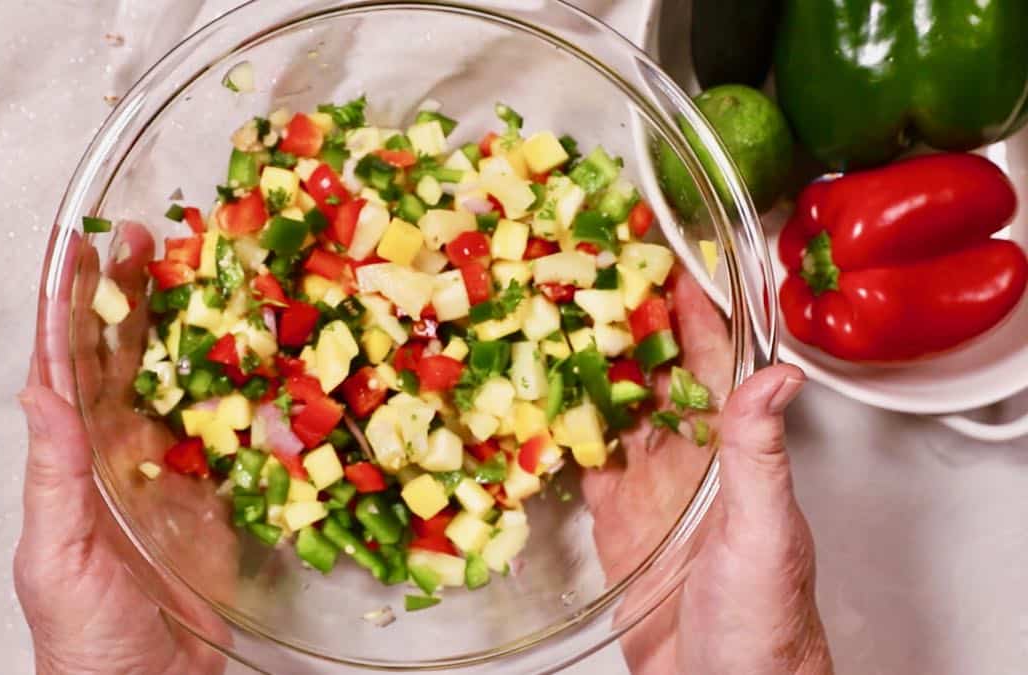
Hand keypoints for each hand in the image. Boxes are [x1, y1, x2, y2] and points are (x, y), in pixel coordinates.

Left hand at [15, 225, 226, 674]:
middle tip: (150, 237)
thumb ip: (53, 475)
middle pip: (124, 356)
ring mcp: (169, 473)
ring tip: (206, 275)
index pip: (63, 363)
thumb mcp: (56, 555)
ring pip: (179, 383)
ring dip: (191, 329)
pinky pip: (231, 435)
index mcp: (70, 460)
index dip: (68, 304)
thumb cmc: (84, 641)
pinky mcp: (214, 500)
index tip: (79, 248)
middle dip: (134, 294)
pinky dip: (246, 394)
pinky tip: (260, 356)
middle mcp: (119, 453)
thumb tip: (40, 393)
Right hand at [585, 268, 832, 673]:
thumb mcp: (764, 528)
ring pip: (613, 409)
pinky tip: (533, 403)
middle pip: (650, 371)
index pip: (708, 357)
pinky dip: (558, 431)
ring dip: (583, 367)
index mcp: (729, 448)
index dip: (687, 305)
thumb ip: (760, 452)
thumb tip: (777, 374)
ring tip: (546, 319)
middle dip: (621, 319)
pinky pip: (583, 464)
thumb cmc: (765, 619)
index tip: (659, 254)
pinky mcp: (615, 522)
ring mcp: (648, 488)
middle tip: (582, 269)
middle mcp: (687, 457)